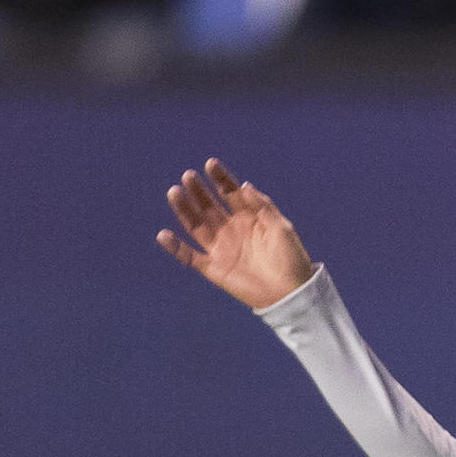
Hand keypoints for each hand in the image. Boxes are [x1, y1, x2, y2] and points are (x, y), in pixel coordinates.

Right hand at [157, 159, 316, 310]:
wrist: (290, 292)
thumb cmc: (291, 259)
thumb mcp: (282, 228)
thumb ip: (263, 207)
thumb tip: (244, 185)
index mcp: (249, 218)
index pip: (230, 193)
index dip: (220, 179)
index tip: (210, 164)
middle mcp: (231, 230)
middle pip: (209, 206)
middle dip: (199, 190)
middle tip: (188, 176)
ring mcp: (220, 248)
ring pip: (196, 225)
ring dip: (184, 209)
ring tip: (175, 192)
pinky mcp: (213, 268)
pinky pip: (189, 256)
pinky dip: (175, 247)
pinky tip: (164, 235)